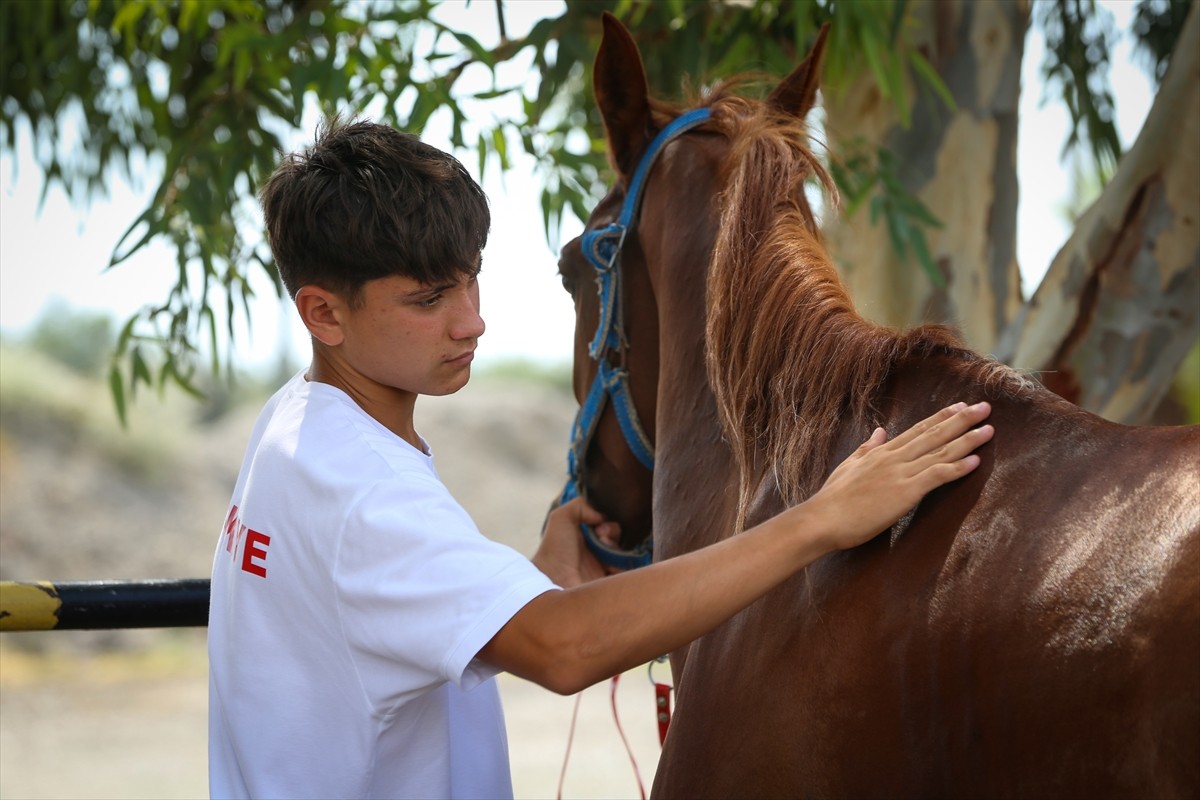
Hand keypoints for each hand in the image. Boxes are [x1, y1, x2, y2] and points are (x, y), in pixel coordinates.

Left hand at [532, 497, 622, 588]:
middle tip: (601, 536)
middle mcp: (595, 552)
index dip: (607, 523)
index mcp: (585, 537)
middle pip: (617, 538)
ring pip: (623, 555)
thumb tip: (601, 515)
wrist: (552, 579)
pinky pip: (625, 574)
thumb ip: (580, 505)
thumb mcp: (561, 518)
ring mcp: (602, 568)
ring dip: (616, 549)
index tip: (598, 524)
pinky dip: (621, 566)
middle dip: (613, 533)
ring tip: (604, 550)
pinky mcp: (608, 584)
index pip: (607, 525)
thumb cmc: (554, 549)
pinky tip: (609, 566)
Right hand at [804, 402, 992, 551]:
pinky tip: (976, 461)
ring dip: (967, 440)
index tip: (960, 406)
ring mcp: (900, 474)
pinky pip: (936, 476)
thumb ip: (866, 449)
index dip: (941, 418)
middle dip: (962, 420)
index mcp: (881, 453)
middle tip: (985, 408)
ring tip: (989, 429)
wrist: (823, 519)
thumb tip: (878, 433)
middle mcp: (894, 458)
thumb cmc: (833, 499)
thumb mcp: (849, 466)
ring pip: (940, 452)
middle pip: (934, 435)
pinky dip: (958, 468)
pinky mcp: (905, 493)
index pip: (917, 430)